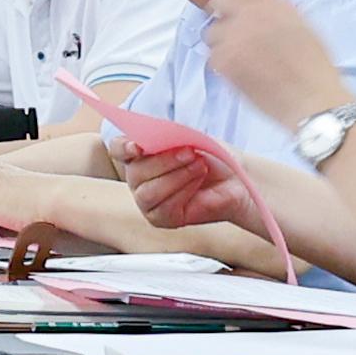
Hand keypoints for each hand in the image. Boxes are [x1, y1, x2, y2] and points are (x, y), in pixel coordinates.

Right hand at [119, 135, 273, 244]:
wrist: (236, 180)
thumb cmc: (213, 158)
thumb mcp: (191, 138)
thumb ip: (168, 136)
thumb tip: (154, 137)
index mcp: (140, 154)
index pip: (118, 149)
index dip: (123, 147)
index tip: (137, 146)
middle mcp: (138, 178)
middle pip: (135, 172)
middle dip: (164, 161)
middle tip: (190, 153)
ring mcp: (147, 200)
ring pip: (147, 192)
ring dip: (176, 176)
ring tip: (200, 168)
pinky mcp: (161, 218)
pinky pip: (162, 207)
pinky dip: (183, 192)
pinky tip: (197, 184)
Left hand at [200, 0, 350, 137]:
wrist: (312, 97)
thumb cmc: (315, 67)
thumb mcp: (303, 27)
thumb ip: (277, 13)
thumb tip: (256, 11)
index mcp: (273, 3)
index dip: (238, 1)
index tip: (236, 11)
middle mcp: (250, 14)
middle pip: (219, 5)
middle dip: (223, 18)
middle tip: (230, 35)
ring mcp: (234, 35)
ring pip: (211, 33)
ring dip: (221, 43)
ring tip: (239, 59)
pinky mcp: (224, 59)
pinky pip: (212, 57)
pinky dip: (222, 65)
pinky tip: (240, 74)